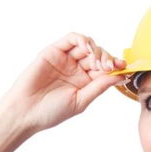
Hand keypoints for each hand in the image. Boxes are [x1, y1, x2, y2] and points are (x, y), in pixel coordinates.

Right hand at [1, 32, 127, 132]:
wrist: (25, 112)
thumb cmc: (50, 112)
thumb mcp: (81, 100)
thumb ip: (99, 86)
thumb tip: (121, 76)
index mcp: (85, 82)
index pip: (105, 69)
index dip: (116, 67)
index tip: (124, 69)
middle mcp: (77, 69)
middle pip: (98, 55)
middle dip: (108, 58)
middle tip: (110, 66)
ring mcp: (66, 59)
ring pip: (87, 45)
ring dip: (97, 50)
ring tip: (98, 61)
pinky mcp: (54, 51)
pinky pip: (72, 39)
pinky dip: (82, 40)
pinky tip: (88, 48)